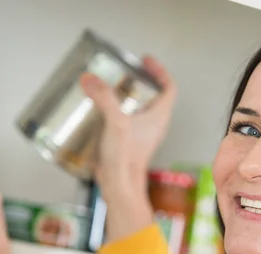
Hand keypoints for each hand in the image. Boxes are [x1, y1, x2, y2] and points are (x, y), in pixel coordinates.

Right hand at [80, 56, 176, 195]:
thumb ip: (104, 99)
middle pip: (154, 96)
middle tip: (124, 72)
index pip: (169, 87)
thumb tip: (90, 79)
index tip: (146, 60)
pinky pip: (127, 121)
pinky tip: (99, 111)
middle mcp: (154, 125)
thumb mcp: (116, 123)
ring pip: (140, 109)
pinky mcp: (130, 143)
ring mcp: (142, 135)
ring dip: (127, 96)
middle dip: (140, 81)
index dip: (160, 71)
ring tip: (110, 87)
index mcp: (159, 117)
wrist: (120, 186)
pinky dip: (117, 111)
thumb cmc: (126, 159)